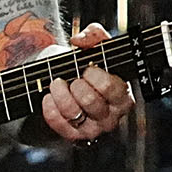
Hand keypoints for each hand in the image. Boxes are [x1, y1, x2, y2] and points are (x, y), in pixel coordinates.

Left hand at [39, 23, 133, 141]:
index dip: (96, 76)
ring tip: (56, 83)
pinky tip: (48, 97)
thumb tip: (80, 40)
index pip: (114, 89)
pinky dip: (50, 107)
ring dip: (59, 93)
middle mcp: (112, 116)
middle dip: (75, 84)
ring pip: (74, 113)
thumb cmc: (82, 66)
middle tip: (71, 77)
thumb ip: (94, 34)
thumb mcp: (93, 46)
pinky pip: (59, 124)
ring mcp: (93, 129)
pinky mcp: (74, 137)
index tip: (86, 68)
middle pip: (92, 102)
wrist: (61, 82)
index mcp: (123, 95)